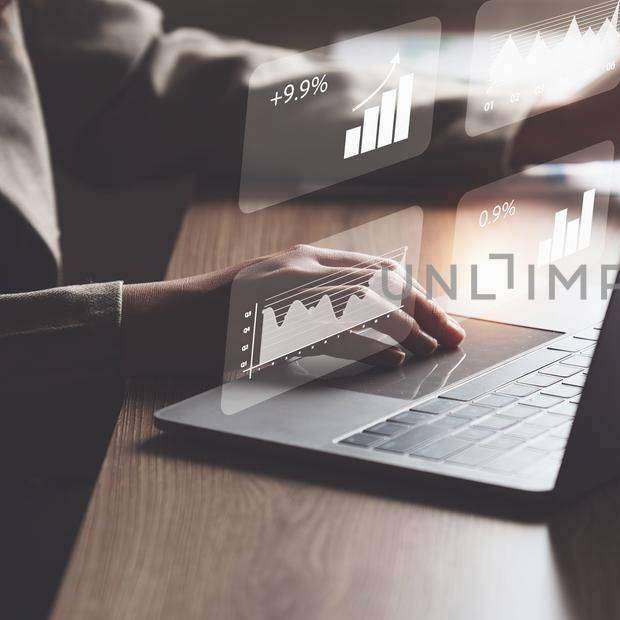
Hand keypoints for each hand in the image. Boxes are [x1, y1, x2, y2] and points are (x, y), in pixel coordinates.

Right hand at [120, 245, 464, 377]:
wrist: (164, 321)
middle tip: (455, 338)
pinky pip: (337, 333)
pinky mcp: (277, 321)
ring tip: (432, 350)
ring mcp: (290, 293)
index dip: (418, 296)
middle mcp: (303, 269)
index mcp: (306, 260)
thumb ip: (324, 303)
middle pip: (382, 285)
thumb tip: (384, 334)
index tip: (445, 321)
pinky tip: (393, 359)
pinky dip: (371, 346)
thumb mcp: (278, 299)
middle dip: (426, 311)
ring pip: (368, 304)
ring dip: (408, 329)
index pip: (379, 272)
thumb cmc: (222, 319)